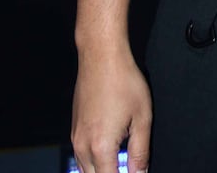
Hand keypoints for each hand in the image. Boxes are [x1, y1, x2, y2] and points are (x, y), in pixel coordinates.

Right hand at [71, 50, 152, 172]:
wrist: (101, 56)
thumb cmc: (123, 81)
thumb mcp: (142, 117)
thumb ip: (140, 151)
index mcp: (101, 147)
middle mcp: (83, 146)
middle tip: (129, 169)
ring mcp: (76, 138)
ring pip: (85, 170)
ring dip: (101, 170)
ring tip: (120, 163)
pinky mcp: (74, 129)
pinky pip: (81, 156)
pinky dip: (94, 162)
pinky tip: (108, 152)